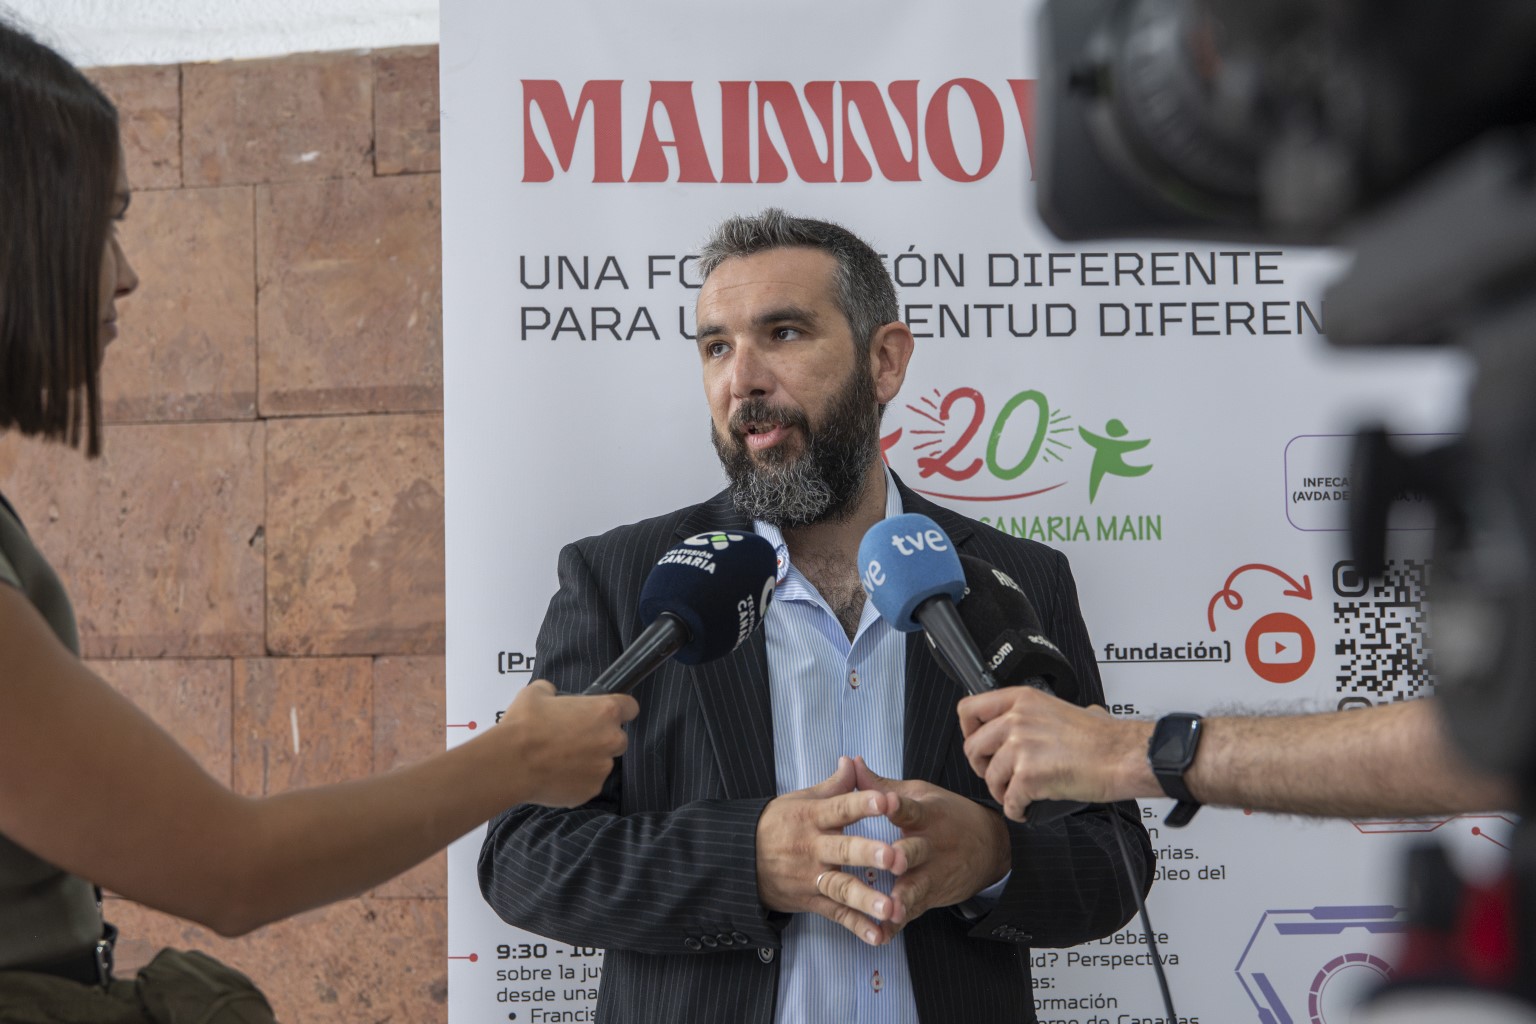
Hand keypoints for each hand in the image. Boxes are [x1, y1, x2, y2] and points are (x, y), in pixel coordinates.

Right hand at [498, 680, 637, 806]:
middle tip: (575, 739)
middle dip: (602, 739)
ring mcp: (602, 768)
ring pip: (602, 763)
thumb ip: (553, 692)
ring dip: (588, 761)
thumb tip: (552, 695)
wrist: (510, 763)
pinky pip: (588, 783)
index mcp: (605, 711)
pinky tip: (555, 775)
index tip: (607, 714)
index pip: (630, 707)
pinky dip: (577, 780)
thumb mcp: (537, 693)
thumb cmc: (525, 725)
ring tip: (559, 759)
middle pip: (619, 738)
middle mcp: (611, 739)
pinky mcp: (590, 790)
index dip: (619, 709)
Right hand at [756, 756, 900, 945]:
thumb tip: (853, 762)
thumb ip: (833, 785)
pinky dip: (857, 926)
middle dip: (869, 854)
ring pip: (841, 888)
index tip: (887, 801)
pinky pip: (836, 915)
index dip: (863, 804)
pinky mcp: (811, 901)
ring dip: (867, 899)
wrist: (740, 859)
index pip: (840, 808)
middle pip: (843, 850)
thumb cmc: (777, 824)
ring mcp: (811, 877)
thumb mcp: (800, 799)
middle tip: (895, 857)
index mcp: (812, 817)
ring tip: (892, 907)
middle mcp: (813, 847)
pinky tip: (879, 935)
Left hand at [851, 757, 1008, 931]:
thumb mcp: (919, 794)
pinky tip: (880, 935)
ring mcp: (932, 874)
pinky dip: (896, 926)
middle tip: (892, 861)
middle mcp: (930, 845)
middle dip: (903, 856)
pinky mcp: (930, 897)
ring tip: (889, 909)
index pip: (910, 808)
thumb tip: (849, 762)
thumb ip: (880, 784)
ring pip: (916, 887)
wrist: (991, 847)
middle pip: (915, 850)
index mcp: (926, 814)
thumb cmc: (946, 815)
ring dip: (902, 898)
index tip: (885, 802)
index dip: (897, 805)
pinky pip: (912, 913)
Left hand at [957, 687, 1151, 819]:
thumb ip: (1045, 713)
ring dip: (1001, 791)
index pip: (969, 709)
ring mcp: (1020, 747)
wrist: (1123, 757)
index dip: (968, 731)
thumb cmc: (1105, 738)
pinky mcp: (1028, 776)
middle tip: (997, 775)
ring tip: (1017, 795)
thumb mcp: (1068, 708)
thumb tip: (1045, 720)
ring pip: (989, 777)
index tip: (978, 743)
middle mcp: (1017, 720)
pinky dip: (1016, 810)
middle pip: (972, 748)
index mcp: (1022, 700)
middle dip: (982, 767)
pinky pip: (1008, 801)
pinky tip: (1027, 809)